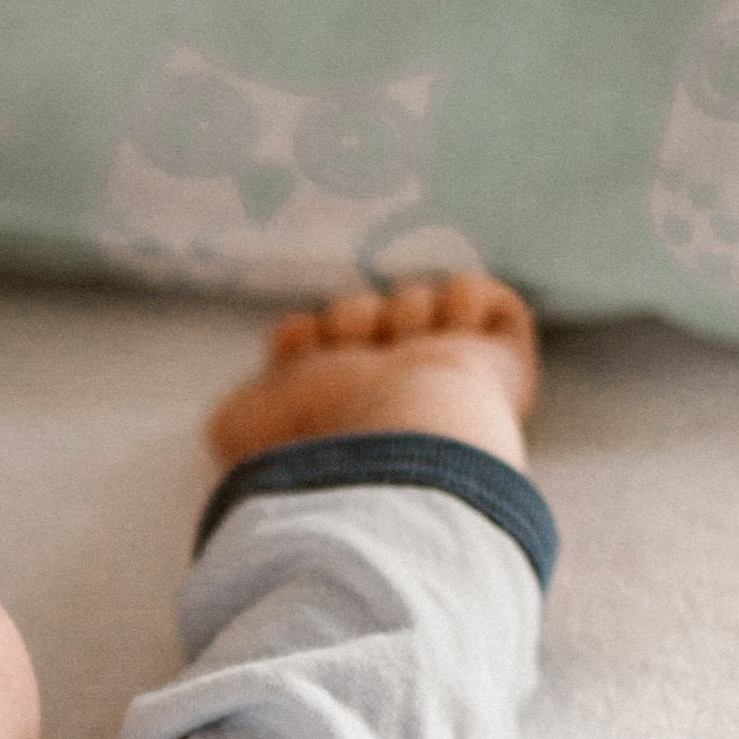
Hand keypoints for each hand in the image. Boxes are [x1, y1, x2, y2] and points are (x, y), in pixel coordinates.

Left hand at [205, 275, 539, 473]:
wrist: (395, 434)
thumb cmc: (317, 439)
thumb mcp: (239, 428)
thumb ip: (234, 409)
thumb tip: (265, 393)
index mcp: (335, 410)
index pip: (314, 341)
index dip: (306, 336)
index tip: (302, 347)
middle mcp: (391, 393)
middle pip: (363, 310)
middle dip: (354, 319)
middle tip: (354, 354)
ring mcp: (448, 377)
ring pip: (418, 299)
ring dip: (405, 313)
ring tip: (406, 351)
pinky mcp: (504, 366)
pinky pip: (489, 302)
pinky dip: (470, 302)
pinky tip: (450, 334)